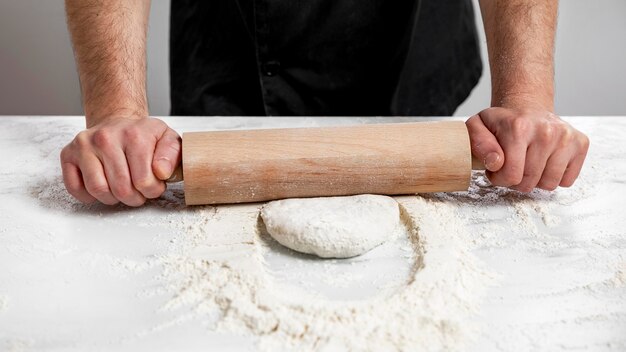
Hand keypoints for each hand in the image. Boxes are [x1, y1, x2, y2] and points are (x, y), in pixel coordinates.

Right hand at [60, 117, 180, 205]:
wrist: (119, 124)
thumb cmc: (144, 136)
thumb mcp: (168, 140)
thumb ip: (172, 156)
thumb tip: (161, 173)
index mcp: (134, 134)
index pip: (144, 181)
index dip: (152, 191)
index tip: (153, 185)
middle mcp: (106, 138)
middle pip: (121, 189)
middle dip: (134, 198)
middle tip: (139, 192)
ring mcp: (84, 145)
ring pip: (98, 190)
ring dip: (113, 199)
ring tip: (122, 190)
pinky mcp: (68, 154)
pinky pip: (75, 188)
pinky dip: (90, 196)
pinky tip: (104, 187)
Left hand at [466, 108, 589, 191]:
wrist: (527, 107)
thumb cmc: (502, 122)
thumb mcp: (478, 126)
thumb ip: (478, 144)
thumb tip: (495, 162)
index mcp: (518, 127)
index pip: (511, 175)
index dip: (499, 179)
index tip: (496, 169)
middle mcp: (546, 131)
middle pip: (529, 182)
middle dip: (515, 181)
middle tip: (512, 166)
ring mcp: (566, 137)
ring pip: (549, 184)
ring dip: (535, 180)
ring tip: (527, 164)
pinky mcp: (580, 143)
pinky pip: (567, 180)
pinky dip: (554, 177)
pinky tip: (544, 162)